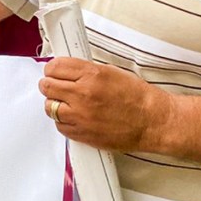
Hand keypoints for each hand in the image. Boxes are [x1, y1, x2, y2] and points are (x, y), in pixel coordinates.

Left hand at [38, 58, 169, 152]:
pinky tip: (74, 117)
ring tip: (65, 103)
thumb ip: (85, 71)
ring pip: (49, 107)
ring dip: (54, 104)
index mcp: (91, 75)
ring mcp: (81, 116)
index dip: (52, 69)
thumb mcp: (111, 72)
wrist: (153, 122)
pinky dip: (63, 121)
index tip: (54, 72)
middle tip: (56, 87)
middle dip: (50, 85)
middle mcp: (83, 94)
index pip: (55, 67)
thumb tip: (64, 70)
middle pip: (47, 86)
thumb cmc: (137, 96)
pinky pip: (59, 126)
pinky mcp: (82, 134)